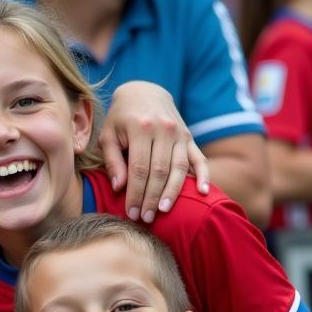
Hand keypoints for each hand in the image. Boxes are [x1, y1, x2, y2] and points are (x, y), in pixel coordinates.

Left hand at [99, 82, 209, 222]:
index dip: (136, 193)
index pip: (139, 169)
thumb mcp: (108, 135)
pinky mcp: (189, 137)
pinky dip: (204, 175)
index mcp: (141, 128)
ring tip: (163, 211)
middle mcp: (164, 130)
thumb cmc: (120, 118)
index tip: (131, 212)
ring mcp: (180, 133)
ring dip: (172, 192)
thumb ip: (112, 160)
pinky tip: (204, 192)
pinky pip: (199, 158)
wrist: (144, 92)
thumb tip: (119, 187)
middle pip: (159, 171)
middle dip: (151, 197)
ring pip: (179, 168)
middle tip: (145, 218)